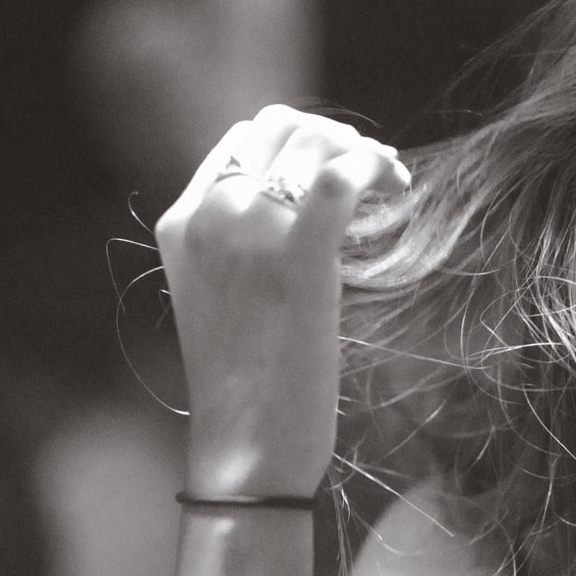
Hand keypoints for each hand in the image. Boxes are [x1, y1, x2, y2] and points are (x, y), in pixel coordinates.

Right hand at [156, 105, 409, 498]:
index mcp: (181, 221)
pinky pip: (340, 177)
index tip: (336, 162)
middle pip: (280, 128)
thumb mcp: (221, 295)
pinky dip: (374, 167)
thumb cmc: (245, 384)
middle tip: (372, 167)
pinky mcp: (297, 256)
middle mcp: (208, 214)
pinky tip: (394, 186)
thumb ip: (239, 241)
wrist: (244, 447)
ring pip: (314, 144)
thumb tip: (302, 197)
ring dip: (361, 151)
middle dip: (333, 135)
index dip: (297, 137)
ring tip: (390, 181)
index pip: (242, 138)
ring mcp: (248, 231)